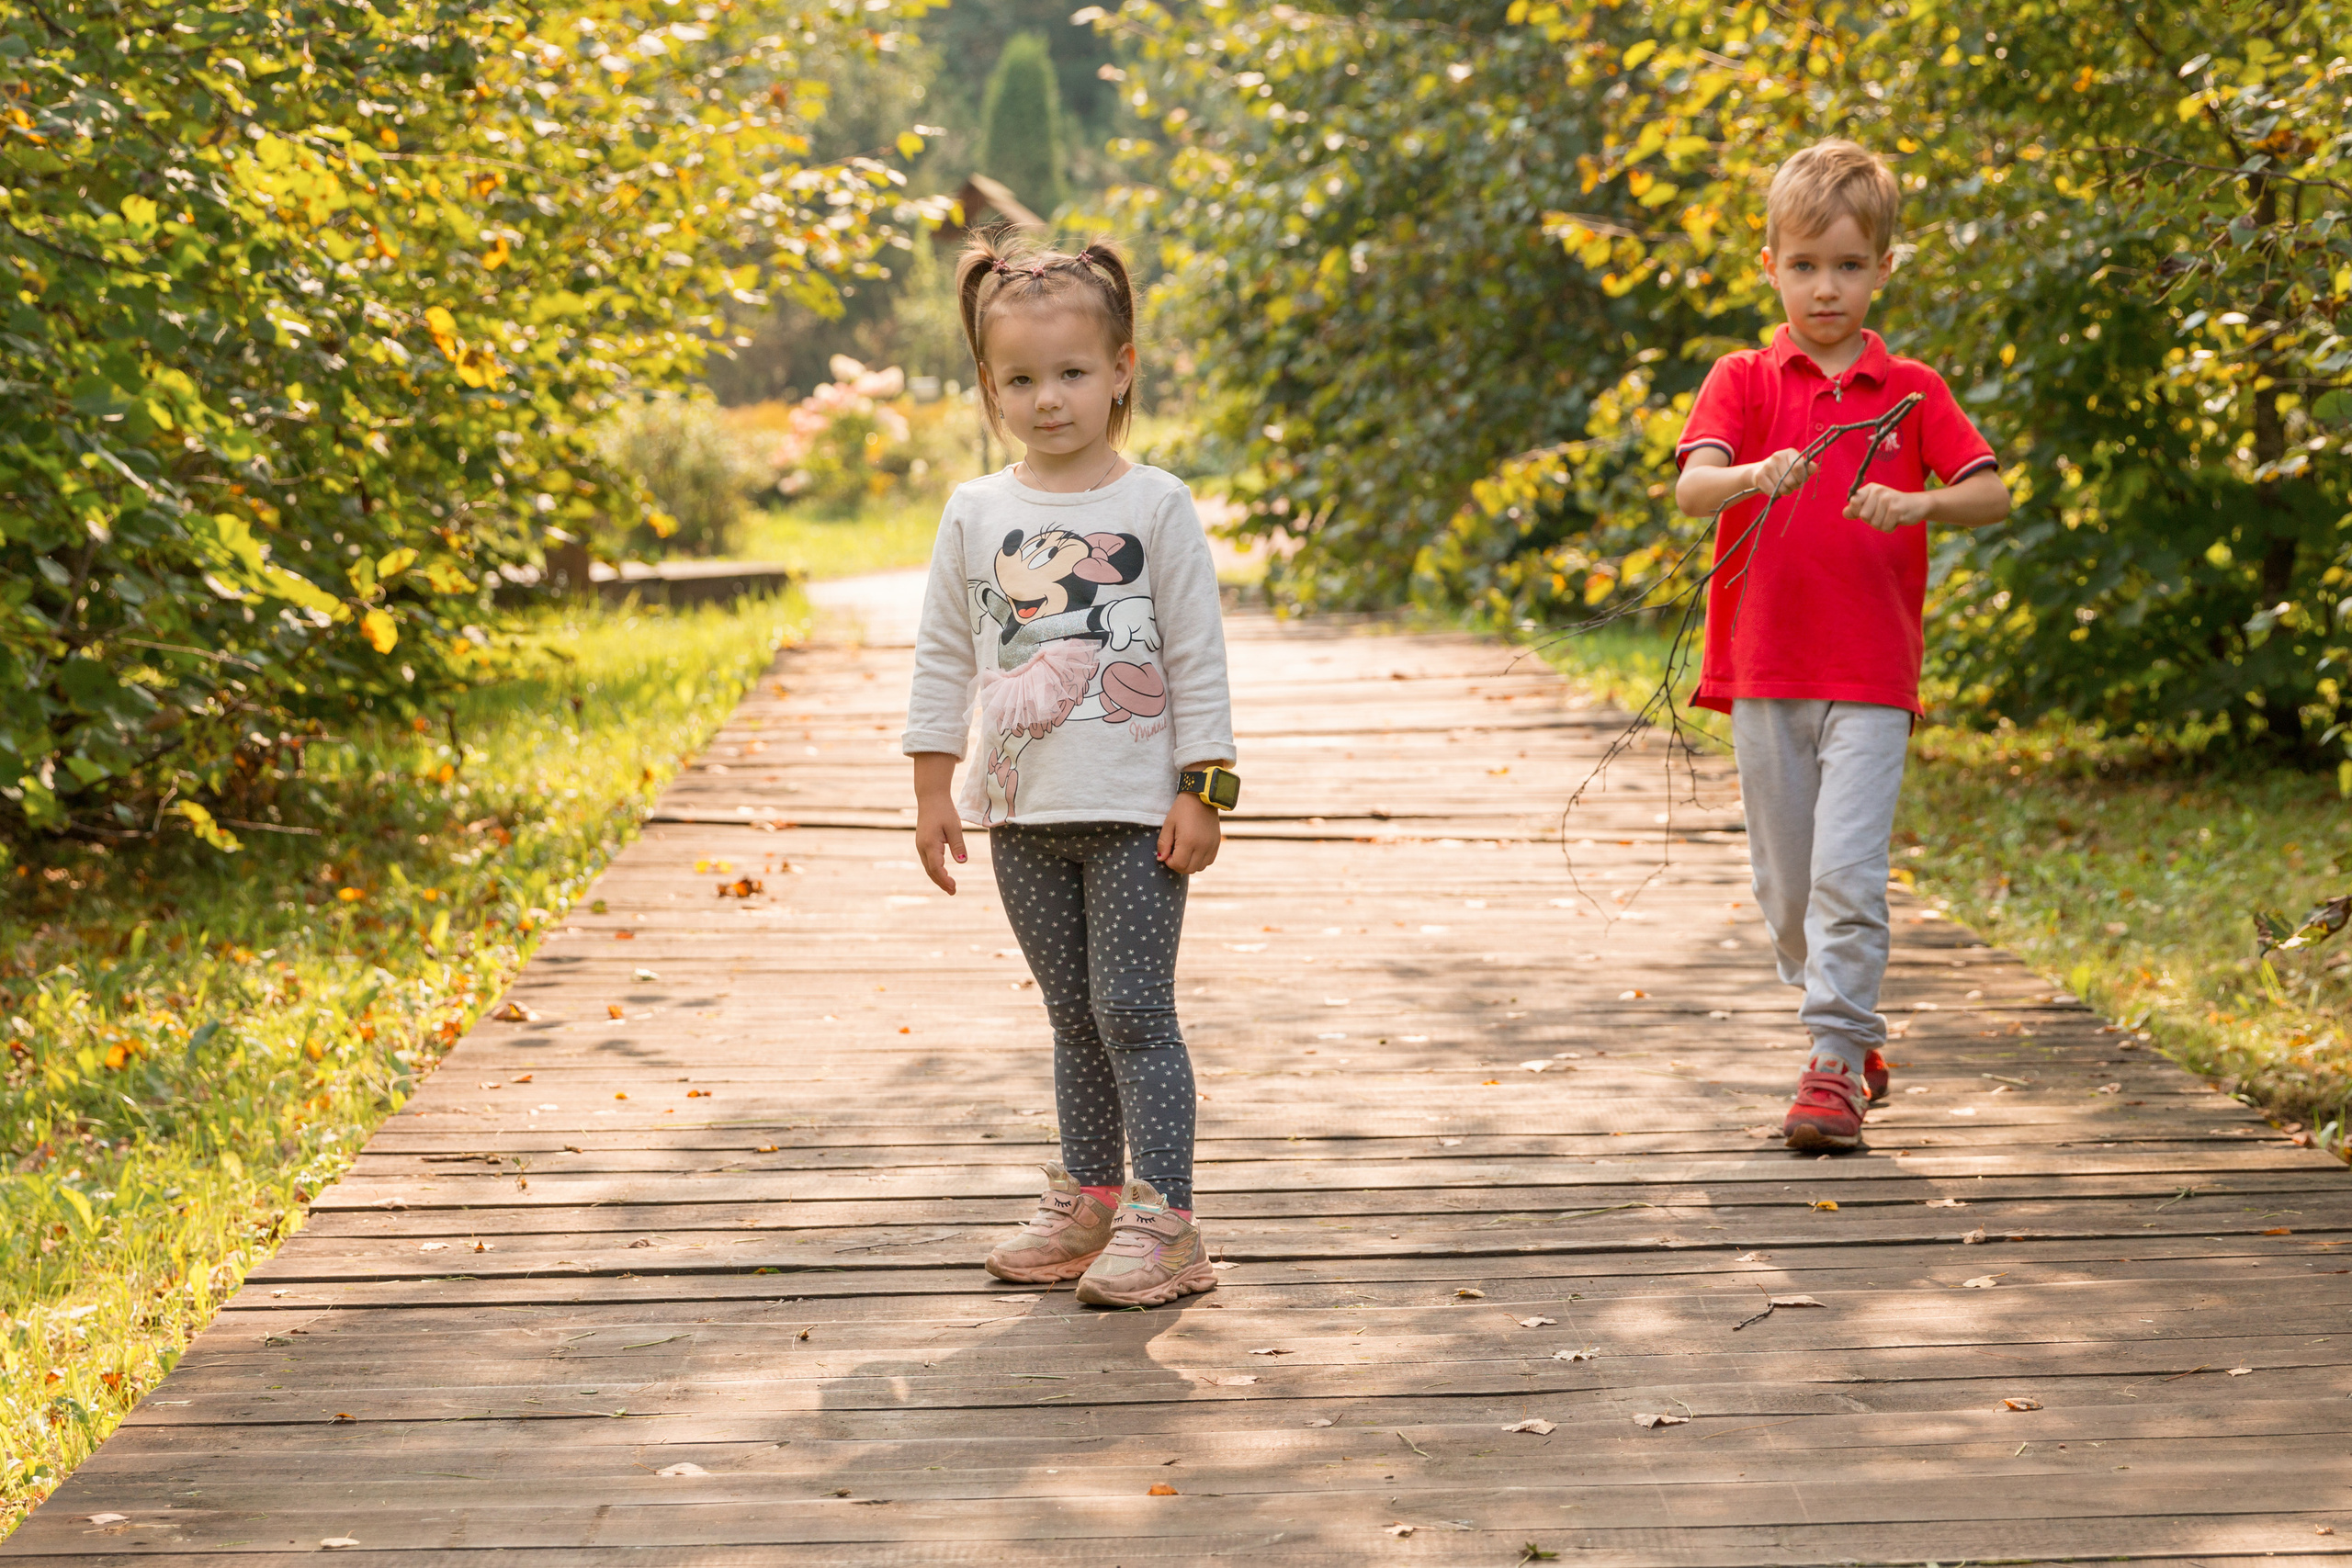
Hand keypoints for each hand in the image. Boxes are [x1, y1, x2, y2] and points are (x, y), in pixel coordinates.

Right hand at [910, 753, 966, 893]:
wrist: (930, 797)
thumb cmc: (944, 810)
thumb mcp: (954, 827)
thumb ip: (958, 845)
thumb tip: (962, 862)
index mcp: (929, 844)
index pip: (936, 868)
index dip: (944, 880)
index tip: (954, 888)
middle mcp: (922, 847)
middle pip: (931, 871)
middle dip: (941, 883)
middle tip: (953, 892)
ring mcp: (920, 846)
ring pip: (928, 867)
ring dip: (938, 878)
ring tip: (950, 887)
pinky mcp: (922, 843)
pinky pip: (928, 861)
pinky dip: (935, 870)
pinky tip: (943, 874)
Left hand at [1157, 791, 1221, 875]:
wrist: (1202, 797)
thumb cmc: (1182, 809)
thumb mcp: (1168, 824)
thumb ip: (1163, 843)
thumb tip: (1161, 859)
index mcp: (1188, 841)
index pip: (1179, 865)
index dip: (1170, 862)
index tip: (1167, 853)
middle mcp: (1202, 846)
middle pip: (1189, 869)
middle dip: (1179, 865)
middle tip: (1174, 853)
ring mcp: (1211, 846)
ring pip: (1200, 867)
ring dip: (1190, 864)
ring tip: (1184, 851)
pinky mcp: (1217, 844)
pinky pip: (1209, 861)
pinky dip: (1200, 860)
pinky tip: (1194, 850)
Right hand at [1751, 448, 1816, 495]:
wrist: (1760, 471)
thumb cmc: (1784, 470)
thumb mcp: (1797, 467)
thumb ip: (1808, 468)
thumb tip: (1813, 468)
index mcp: (1790, 452)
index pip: (1799, 467)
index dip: (1801, 478)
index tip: (1800, 480)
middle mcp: (1777, 456)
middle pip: (1791, 480)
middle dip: (1793, 486)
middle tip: (1791, 485)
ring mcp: (1767, 466)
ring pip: (1782, 487)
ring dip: (1785, 491)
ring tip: (1783, 487)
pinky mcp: (1759, 476)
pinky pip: (1772, 491)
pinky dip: (1776, 493)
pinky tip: (1774, 488)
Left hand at [1844, 483, 1932, 531]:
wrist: (1917, 504)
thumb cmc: (1891, 506)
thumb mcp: (1872, 504)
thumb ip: (1856, 509)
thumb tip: (1845, 513)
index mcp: (1870, 488)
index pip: (1853, 502)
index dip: (1859, 512)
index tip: (1870, 509)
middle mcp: (1878, 490)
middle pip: (1863, 516)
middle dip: (1872, 520)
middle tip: (1883, 514)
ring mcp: (1887, 499)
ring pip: (1875, 523)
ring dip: (1882, 525)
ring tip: (1891, 516)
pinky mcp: (1896, 509)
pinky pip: (1885, 527)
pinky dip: (1890, 528)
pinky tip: (1897, 519)